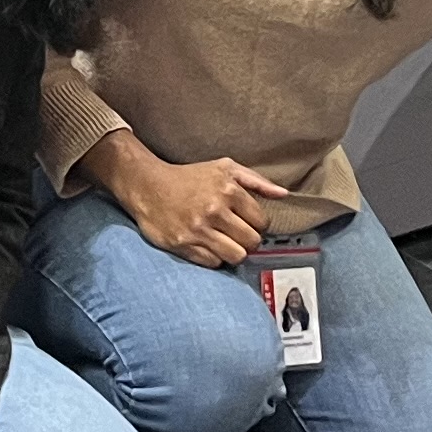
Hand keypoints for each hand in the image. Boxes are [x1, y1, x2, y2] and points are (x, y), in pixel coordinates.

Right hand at [89, 129, 281, 267]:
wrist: (147, 185)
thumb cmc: (189, 177)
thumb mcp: (224, 168)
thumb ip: (256, 181)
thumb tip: (284, 194)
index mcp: (228, 190)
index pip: (262, 222)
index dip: (258, 225)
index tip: (247, 223)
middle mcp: (215, 210)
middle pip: (252, 242)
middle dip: (248, 241)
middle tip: (237, 235)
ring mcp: (199, 229)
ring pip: (236, 256)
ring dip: (233, 253)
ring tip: (225, 243)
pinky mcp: (184, 245)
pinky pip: (213, 263)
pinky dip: (214, 258)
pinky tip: (207, 245)